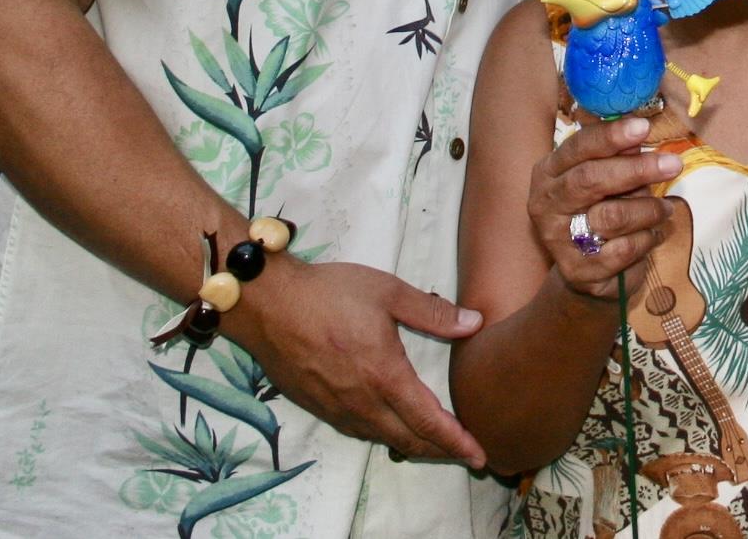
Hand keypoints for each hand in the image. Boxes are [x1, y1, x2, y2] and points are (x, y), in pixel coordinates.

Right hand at [227, 254, 487, 462]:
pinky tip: (389, 426)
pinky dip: (382, 435)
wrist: (267, 304)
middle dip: (441, 451)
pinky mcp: (317, 406)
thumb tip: (475, 323)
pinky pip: (357, 430)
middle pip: (408, 440)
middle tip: (465, 455)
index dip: (457, 441)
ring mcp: (336, 408)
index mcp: (384, 376)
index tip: (479, 454)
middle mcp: (361, 401)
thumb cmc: (328, 293)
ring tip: (434, 444)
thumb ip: (433, 313)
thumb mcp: (388, 292)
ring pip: (382, 438)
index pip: (428, 421)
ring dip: (412, 446)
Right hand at [528, 114, 680, 299]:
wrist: (586, 271)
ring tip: (665, 208)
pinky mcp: (579, 270)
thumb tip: (639, 132)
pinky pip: (624, 248)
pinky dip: (646, 238)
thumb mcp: (604, 179)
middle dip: (637, 169)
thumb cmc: (598, 210)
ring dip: (648, 209)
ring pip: (612, 216)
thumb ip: (617, 156)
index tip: (643, 127)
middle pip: (591, 179)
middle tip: (673, 164)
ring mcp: (559, 239)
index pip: (579, 147)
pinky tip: (652, 234)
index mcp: (549, 172)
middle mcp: (546, 203)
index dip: (611, 136)